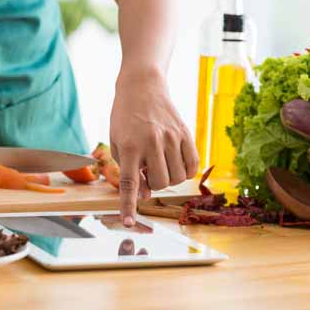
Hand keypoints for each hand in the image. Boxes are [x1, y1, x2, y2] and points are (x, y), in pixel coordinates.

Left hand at [110, 71, 198, 226]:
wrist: (142, 87)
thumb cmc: (124, 118)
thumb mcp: (117, 143)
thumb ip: (129, 170)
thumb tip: (146, 195)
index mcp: (129, 147)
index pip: (129, 184)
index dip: (129, 206)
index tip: (128, 222)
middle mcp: (151, 143)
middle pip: (160, 183)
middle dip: (153, 184)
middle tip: (147, 170)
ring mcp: (170, 138)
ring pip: (177, 177)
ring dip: (168, 178)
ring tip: (159, 163)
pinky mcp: (185, 133)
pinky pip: (192, 165)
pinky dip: (185, 171)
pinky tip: (175, 162)